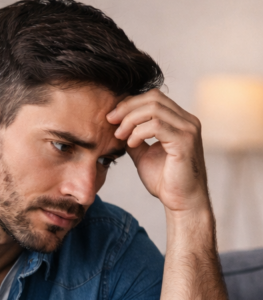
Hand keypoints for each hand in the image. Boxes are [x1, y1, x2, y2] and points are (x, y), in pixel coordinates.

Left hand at [107, 90, 209, 214]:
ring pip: (154, 108)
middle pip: (153, 97)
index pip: (153, 97)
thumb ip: (134, 138)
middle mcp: (187, 121)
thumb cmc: (164, 180)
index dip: (130, 103)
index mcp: (180, 120)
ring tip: (119, 136)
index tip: (111, 117)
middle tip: (109, 121)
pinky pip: (156, 126)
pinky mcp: (185, 141)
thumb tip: (118, 127)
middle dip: (126, 107)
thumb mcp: (143, 154)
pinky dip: (138, 132)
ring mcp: (188, 130)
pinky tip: (130, 144)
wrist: (181, 202)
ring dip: (130, 120)